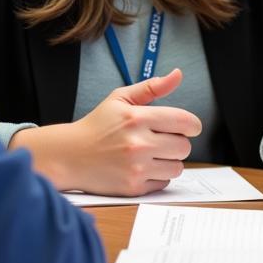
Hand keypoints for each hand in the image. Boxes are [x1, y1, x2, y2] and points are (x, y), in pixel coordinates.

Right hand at [11, 68, 201, 194]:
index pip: (184, 122)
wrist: (70, 155)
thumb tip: (177, 74)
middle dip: (178, 142)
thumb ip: (152, 87)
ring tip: (154, 154)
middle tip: (163, 140)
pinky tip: (143, 167)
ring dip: (170, 160)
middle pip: (184, 147)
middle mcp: (138, 144)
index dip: (193, 125)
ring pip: (177, 167)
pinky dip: (158, 175)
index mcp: (137, 118)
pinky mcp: (132, 187)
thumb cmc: (97, 125)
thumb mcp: (121, 99)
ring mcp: (136, 168)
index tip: (190, 127)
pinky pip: (163, 182)